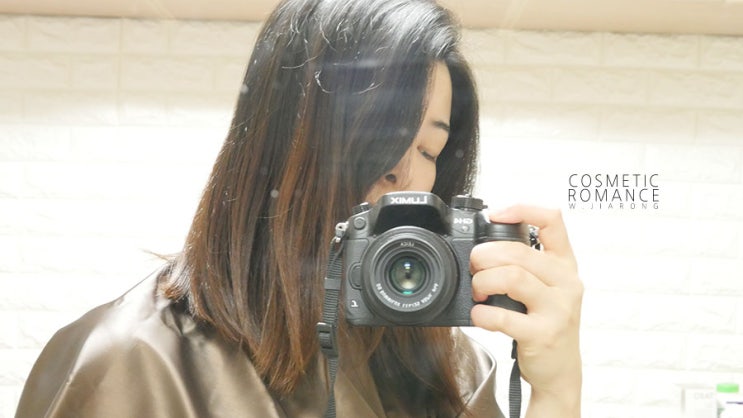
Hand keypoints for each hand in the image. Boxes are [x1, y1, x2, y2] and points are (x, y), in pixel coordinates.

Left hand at [469, 205, 582, 416]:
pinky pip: (504, 316)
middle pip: (518, 251)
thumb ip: (525, 266)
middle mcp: (566, 282)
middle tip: (474, 268)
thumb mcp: (546, 289)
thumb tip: (482, 247)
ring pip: (512, 277)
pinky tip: (480, 315)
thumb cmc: (545, 324)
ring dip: (483, 281)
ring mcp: (559, 309)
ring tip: (478, 292)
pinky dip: (483, 314)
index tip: (496, 215)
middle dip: (484, 255)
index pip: (553, 220)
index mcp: (565, 265)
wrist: (560, 372)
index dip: (522, 209)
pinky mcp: (544, 334)